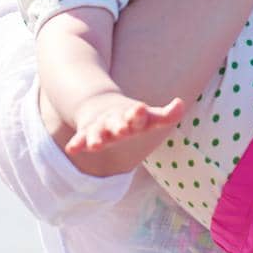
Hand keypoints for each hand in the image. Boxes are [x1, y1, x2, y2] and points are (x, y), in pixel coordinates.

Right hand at [66, 92, 185, 154]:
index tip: (140, 108)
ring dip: (96, 138)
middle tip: (122, 129)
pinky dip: (76, 143)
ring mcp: (100, 127)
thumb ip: (167, 115)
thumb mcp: (150, 117)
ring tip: (95, 145)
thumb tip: (180, 103)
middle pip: (117, 124)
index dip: (139, 114)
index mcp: (132, 117)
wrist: (101, 106)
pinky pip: (80, 139)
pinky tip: (71, 149)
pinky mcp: (86, 134)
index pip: (138, 117)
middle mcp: (115, 121)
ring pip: (97, 133)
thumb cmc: (132, 116)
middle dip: (119, 126)